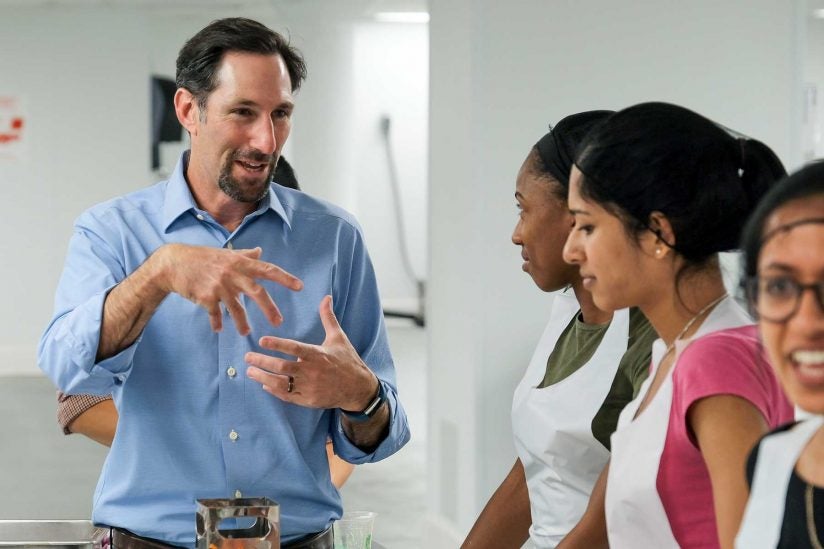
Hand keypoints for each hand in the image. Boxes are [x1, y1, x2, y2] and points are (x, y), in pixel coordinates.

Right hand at [155, 243, 302, 334]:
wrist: (174, 263)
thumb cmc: (203, 258)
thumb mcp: (226, 253)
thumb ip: (245, 255)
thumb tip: (260, 252)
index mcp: (240, 263)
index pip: (268, 270)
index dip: (285, 278)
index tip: (300, 287)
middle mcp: (232, 274)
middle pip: (257, 292)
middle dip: (269, 309)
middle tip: (279, 322)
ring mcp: (219, 286)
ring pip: (236, 309)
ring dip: (242, 323)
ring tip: (246, 333)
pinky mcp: (206, 297)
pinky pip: (216, 314)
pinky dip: (217, 323)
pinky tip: (219, 329)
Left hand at [245, 295, 378, 409]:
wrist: (358, 388)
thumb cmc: (347, 360)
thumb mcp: (339, 337)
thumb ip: (328, 318)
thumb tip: (326, 297)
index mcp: (317, 354)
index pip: (293, 348)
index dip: (277, 344)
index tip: (261, 340)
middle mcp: (311, 371)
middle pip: (281, 367)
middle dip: (262, 362)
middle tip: (247, 357)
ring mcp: (309, 387)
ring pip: (280, 383)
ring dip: (263, 377)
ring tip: (250, 372)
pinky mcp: (308, 400)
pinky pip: (287, 396)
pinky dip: (274, 391)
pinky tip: (265, 384)